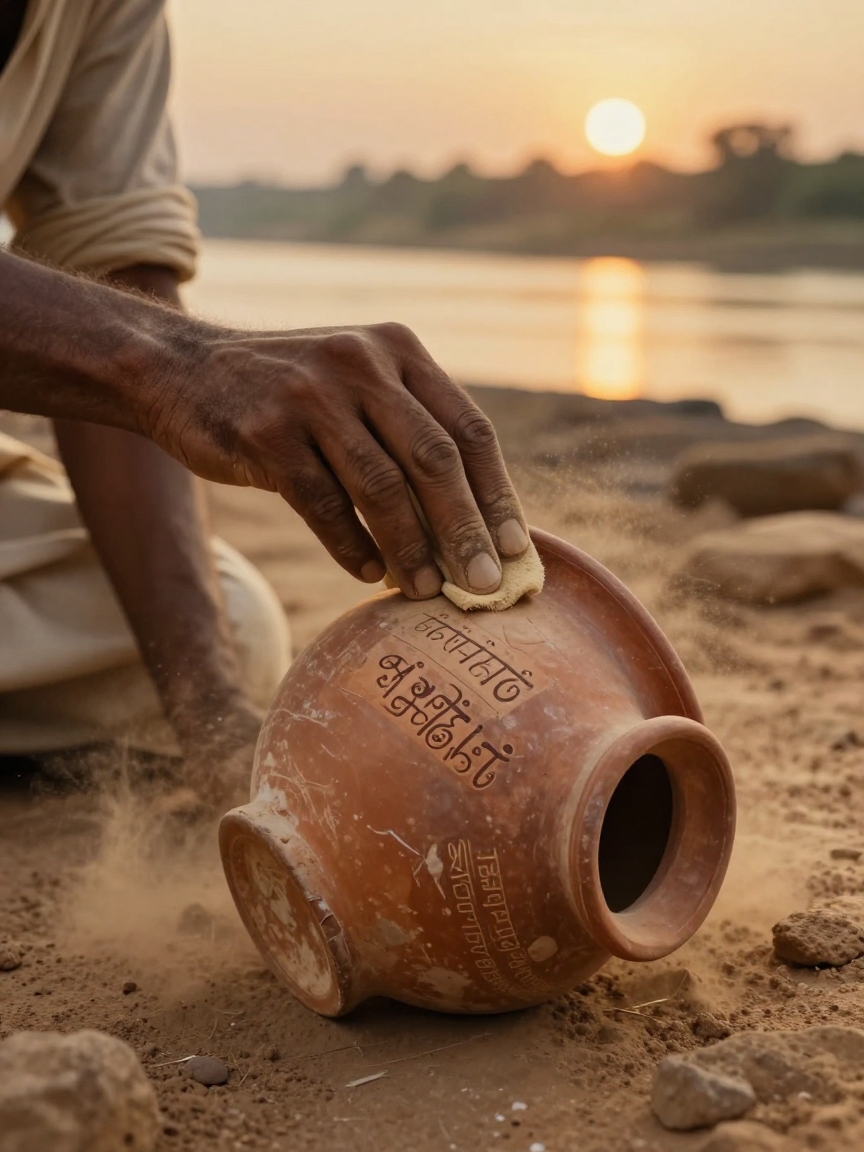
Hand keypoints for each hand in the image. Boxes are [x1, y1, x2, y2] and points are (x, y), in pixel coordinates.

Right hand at [145, 322, 528, 598]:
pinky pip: (323, 505)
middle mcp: (360, 363)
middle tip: (486, 586)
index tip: (517, 549)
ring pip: (382, 487)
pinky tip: (370, 572)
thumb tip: (474, 520)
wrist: (179, 370)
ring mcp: (310, 395)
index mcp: (397, 350)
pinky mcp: (266, 432)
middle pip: (435, 461)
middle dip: (466, 531)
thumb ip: (409, 428)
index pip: (468, 429)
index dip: (497, 494)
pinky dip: (352, 546)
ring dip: (412, 549)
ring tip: (428, 591)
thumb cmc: (288, 394)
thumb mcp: (355, 384)